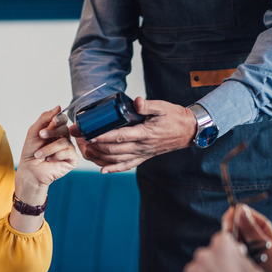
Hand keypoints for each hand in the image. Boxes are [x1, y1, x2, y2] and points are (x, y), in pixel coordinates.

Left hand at [16, 106, 78, 198]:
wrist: (30, 170)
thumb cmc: (31, 152)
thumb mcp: (34, 132)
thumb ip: (45, 118)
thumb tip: (58, 107)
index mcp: (56, 130)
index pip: (62, 119)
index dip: (59, 119)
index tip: (52, 121)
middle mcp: (64, 138)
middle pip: (65, 129)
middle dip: (52, 132)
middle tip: (41, 136)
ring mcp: (69, 149)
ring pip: (64, 142)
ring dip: (49, 148)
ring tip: (39, 154)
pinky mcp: (72, 159)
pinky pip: (69, 153)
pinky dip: (56, 156)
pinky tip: (50, 160)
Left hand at [69, 98, 195, 172]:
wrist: (188, 131)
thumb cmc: (175, 117)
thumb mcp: (162, 106)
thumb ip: (147, 105)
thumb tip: (136, 101)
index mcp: (145, 133)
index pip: (121, 136)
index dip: (104, 137)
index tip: (91, 135)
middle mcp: (142, 146)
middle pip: (115, 149)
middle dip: (96, 145)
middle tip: (82, 139)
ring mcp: (143, 153)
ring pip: (118, 159)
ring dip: (101, 156)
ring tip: (87, 150)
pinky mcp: (144, 157)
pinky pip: (127, 165)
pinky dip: (114, 169)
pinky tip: (103, 170)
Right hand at [222, 204, 271, 271]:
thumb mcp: (265, 246)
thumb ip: (251, 229)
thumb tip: (240, 209)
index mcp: (260, 225)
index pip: (239, 212)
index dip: (231, 218)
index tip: (228, 228)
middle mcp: (251, 233)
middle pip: (231, 224)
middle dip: (230, 234)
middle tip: (235, 247)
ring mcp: (244, 245)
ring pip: (228, 238)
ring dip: (231, 247)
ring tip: (240, 258)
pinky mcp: (239, 256)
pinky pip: (228, 251)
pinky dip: (230, 256)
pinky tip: (237, 264)